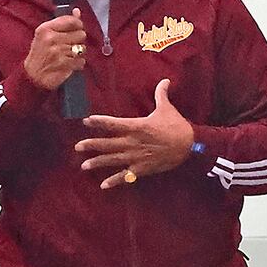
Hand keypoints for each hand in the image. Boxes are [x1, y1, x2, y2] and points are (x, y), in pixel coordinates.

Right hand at [22, 10, 86, 91]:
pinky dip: (78, 63)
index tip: (77, 28)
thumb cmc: (40, 53)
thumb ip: (63, 22)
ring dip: (78, 53)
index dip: (78, 24)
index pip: (72, 21)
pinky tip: (70, 63)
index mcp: (46, 28)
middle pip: (80, 34)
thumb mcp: (46, 34)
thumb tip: (77, 11)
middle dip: (78, 40)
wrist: (32, 75)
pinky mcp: (64, 64)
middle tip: (70, 44)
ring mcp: (58, 52)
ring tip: (68, 55)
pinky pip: (81, 61)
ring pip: (82, 48)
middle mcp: (52, 38)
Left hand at [77, 79, 194, 188]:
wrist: (189, 146)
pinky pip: (126, 176)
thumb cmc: (177, 126)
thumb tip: (165, 80)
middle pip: (108, 144)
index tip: (86, 121)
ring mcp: (136, 157)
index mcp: (137, 126)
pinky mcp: (142, 169)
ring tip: (84, 166)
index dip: (99, 122)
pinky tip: (103, 186)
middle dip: (92, 145)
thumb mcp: (167, 109)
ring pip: (113, 160)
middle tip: (77, 147)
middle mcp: (133, 142)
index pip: (113, 124)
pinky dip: (114, 181)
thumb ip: (161, 94)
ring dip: (98, 163)